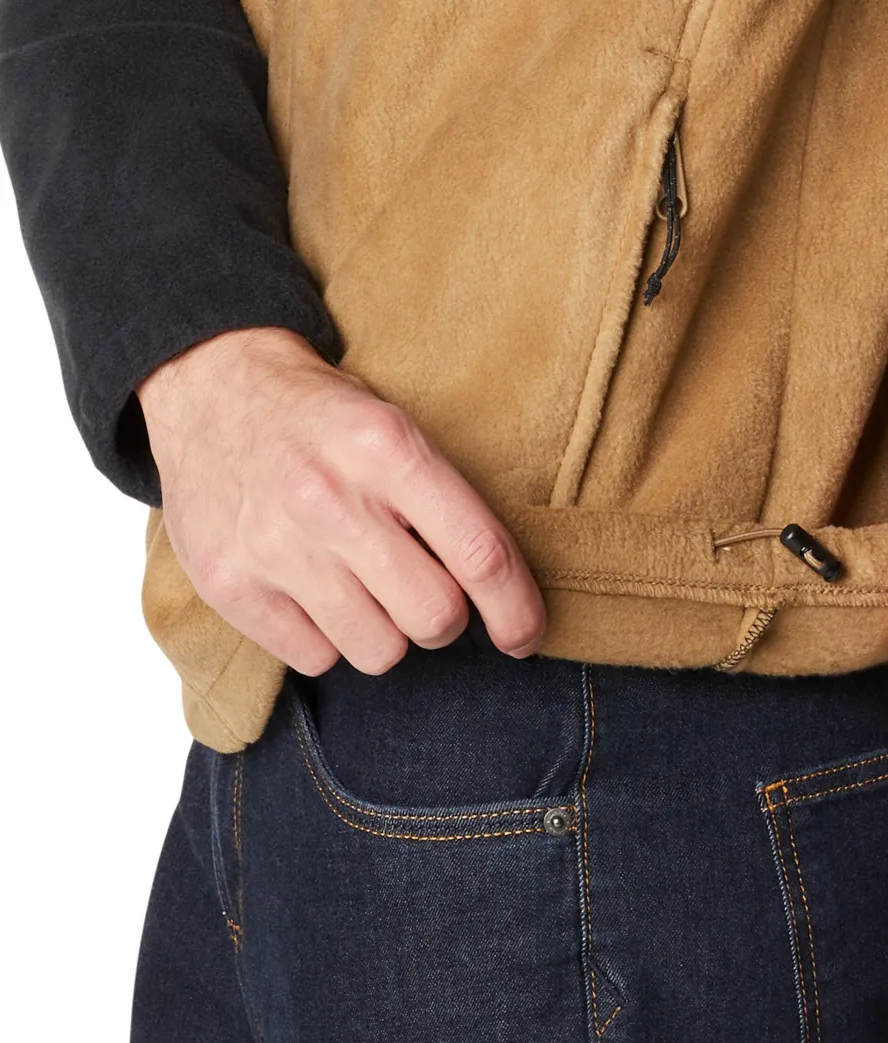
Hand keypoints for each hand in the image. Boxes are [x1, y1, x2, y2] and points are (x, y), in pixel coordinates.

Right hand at [137, 326, 545, 675]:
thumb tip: (506, 597)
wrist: (205, 383)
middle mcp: (329, 498)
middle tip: (423, 592)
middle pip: (434, 617)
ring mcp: (273, 545)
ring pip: (378, 651)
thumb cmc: (322, 419)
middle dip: (443, 619)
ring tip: (360, 587)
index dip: (516, 609)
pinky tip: (311, 591)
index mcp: (386, 449)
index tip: (525, 635)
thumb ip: (446, 503)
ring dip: (384, 632)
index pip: (480, 554)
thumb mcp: (394, 428)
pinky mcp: (230, 584)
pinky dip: (325, 638)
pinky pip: (315, 659)